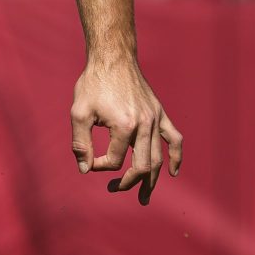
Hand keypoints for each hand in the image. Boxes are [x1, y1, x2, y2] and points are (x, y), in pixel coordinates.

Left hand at [69, 54, 182, 204]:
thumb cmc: (93, 83)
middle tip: (114, 189)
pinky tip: (172, 172)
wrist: (112, 58)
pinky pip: (174, 139)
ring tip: (143, 196)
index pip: (114, 160)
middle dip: (127, 182)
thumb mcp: (78, 112)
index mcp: (124, 126)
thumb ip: (80, 143)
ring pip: (158, 157)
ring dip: (151, 179)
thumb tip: (84, 169)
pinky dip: (175, 157)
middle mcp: (144, 125)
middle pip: (141, 166)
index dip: (99, 165)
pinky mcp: (160, 113)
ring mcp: (155, 119)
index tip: (88, 160)